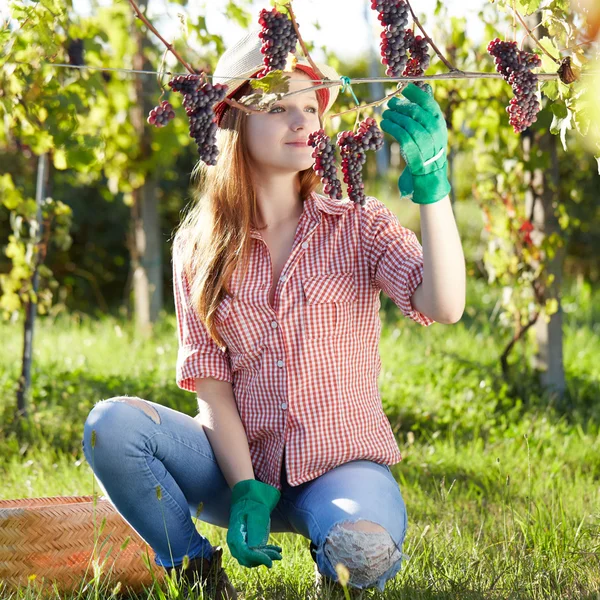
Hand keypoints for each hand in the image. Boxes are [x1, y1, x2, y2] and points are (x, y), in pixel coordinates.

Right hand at [226, 479, 282, 567]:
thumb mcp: (256, 514)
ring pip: (252, 559)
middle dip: (263, 559)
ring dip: (266, 557)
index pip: (244, 553)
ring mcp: (241, 544)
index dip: (257, 559)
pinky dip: (266, 554)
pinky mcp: (248, 543)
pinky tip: (277, 550)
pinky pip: (255, 554)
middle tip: (278, 555)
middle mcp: (236, 543)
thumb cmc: (252, 504)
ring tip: (279, 552)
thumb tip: (254, 548)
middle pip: (247, 559)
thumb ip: (254, 530)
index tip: (270, 561)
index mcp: (235, 535)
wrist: (249, 498)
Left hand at [380, 83, 450, 204]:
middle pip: (414, 112)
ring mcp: (425, 141)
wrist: (430, 174)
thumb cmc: (428, 149)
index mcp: (439, 122)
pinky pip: (400, 134)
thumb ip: (426, 110)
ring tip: (385, 114)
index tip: (404, 88)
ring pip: (406, 122)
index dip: (415, 94)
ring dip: (393, 116)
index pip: (428, 102)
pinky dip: (390, 127)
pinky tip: (384, 124)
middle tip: (389, 103)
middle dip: (400, 105)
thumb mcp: (431, 129)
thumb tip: (423, 87)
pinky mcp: (414, 151)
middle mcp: (434, 131)